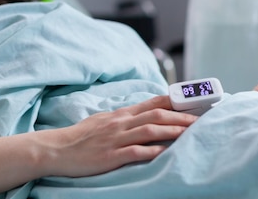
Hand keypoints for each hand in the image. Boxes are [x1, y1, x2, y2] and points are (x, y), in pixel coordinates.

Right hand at [41, 95, 196, 177]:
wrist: (57, 148)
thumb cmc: (81, 136)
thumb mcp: (104, 120)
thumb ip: (125, 117)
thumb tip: (144, 115)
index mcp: (121, 113)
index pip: (153, 102)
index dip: (174, 101)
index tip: (193, 101)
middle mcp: (121, 122)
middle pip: (156, 115)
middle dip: (180, 117)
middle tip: (200, 119)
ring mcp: (116, 138)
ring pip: (150, 130)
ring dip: (172, 131)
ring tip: (190, 132)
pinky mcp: (111, 155)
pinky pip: (135, 152)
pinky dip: (152, 151)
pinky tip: (165, 152)